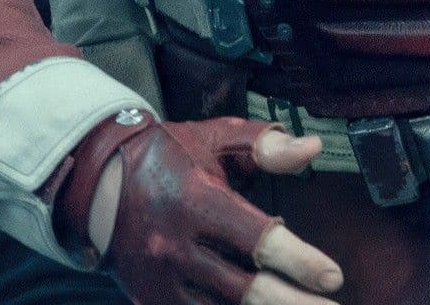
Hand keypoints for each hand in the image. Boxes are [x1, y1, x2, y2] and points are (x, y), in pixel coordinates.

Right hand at [73, 117, 342, 304]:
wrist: (96, 183)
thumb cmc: (167, 157)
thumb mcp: (214, 140)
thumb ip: (264, 146)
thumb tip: (312, 149)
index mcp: (196, 201)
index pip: (257, 239)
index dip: (298, 260)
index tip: (333, 277)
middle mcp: (176, 246)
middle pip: (245, 289)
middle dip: (292, 303)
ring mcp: (161, 280)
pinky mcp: (150, 300)